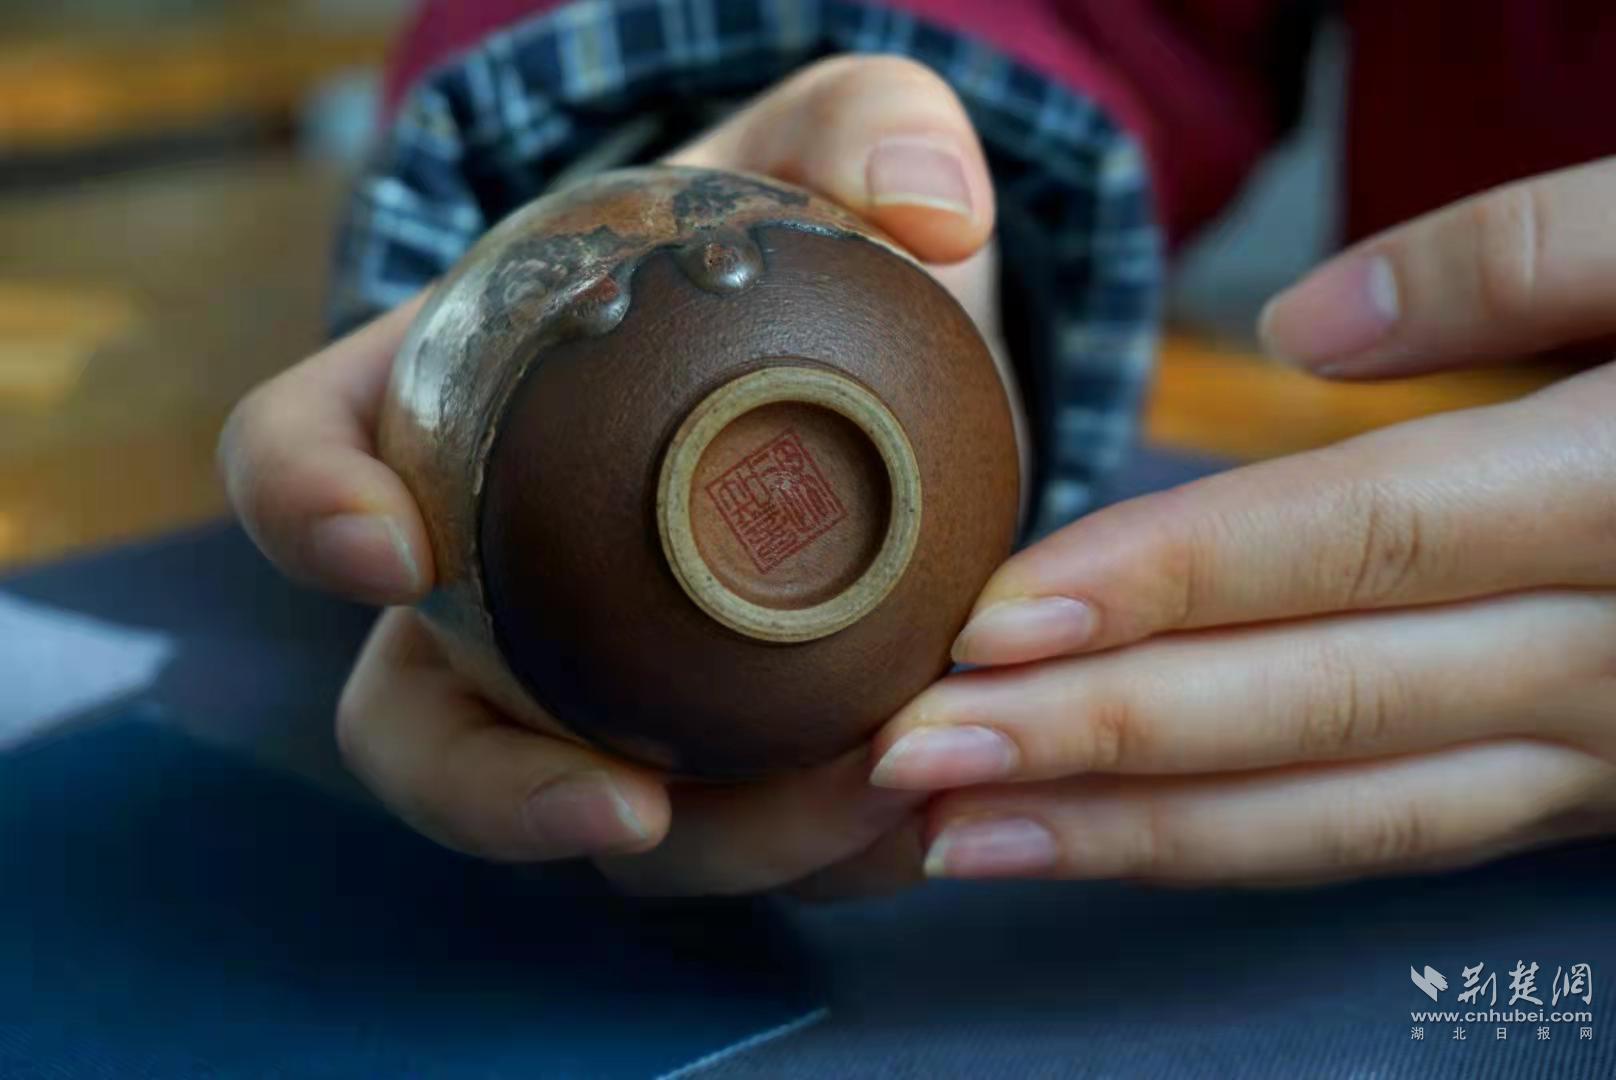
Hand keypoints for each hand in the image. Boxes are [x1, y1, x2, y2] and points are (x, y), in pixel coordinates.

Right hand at [220, 55, 1004, 896]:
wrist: (877, 357)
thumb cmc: (794, 249)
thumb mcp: (825, 152)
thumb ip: (865, 130)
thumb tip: (929, 211)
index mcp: (443, 411)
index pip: (297, 457)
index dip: (307, 514)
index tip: (394, 553)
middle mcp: (484, 580)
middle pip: (409, 725)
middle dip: (489, 792)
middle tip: (625, 803)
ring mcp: (584, 680)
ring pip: (575, 807)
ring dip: (699, 844)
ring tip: (849, 807)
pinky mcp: (699, 745)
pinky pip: (720, 832)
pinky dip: (803, 848)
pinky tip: (907, 819)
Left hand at [869, 157, 1615, 885]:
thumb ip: (1519, 259)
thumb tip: (1308, 334)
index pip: (1347, 541)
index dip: (1162, 583)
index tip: (988, 619)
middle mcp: (1607, 651)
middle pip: (1310, 701)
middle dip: (1096, 737)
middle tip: (912, 758)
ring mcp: (1596, 748)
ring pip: (1338, 809)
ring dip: (1138, 830)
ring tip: (966, 833)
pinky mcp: (1581, 792)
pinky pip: (1389, 835)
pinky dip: (1238, 847)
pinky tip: (1111, 837)